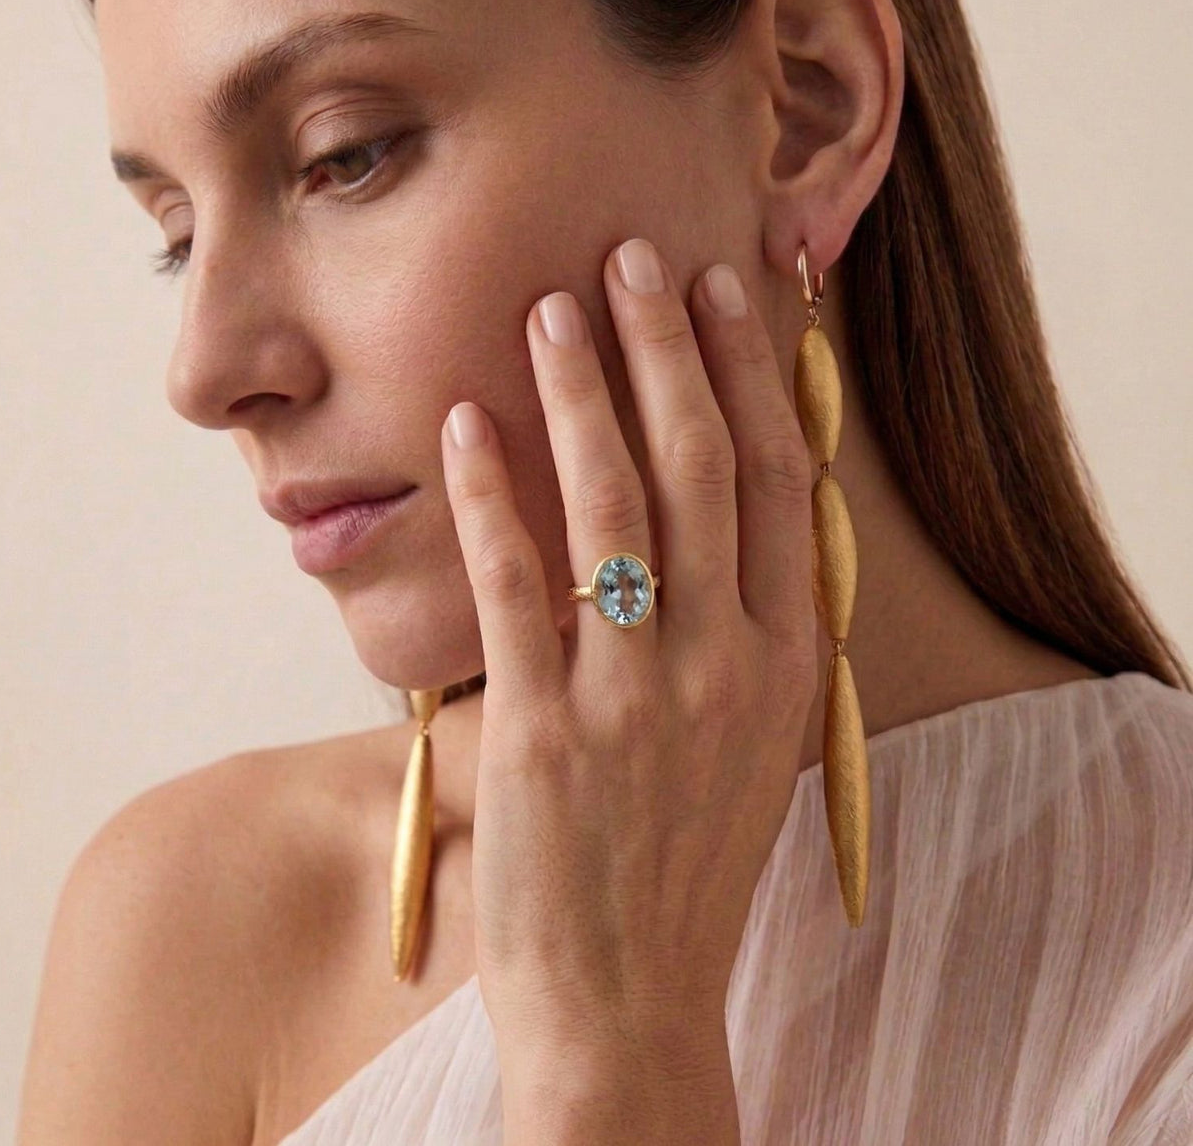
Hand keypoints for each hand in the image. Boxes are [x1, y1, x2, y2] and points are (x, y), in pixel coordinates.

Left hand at [441, 237, 816, 1062]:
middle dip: (667, 348)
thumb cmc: (688, 858)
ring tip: (550, 308)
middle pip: (701, 465)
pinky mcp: (538, 728)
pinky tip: (462, 422)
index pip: (780, 478)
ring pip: (612, 504)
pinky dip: (486, 493)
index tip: (726, 288)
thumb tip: (730, 507)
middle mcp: (723, 661)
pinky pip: (511, 583)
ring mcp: (633, 694)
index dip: (753, 371)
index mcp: (787, 659)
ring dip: (579, 393)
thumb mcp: (754, 737)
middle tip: (633, 257)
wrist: (632, 993)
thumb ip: (751, 625)